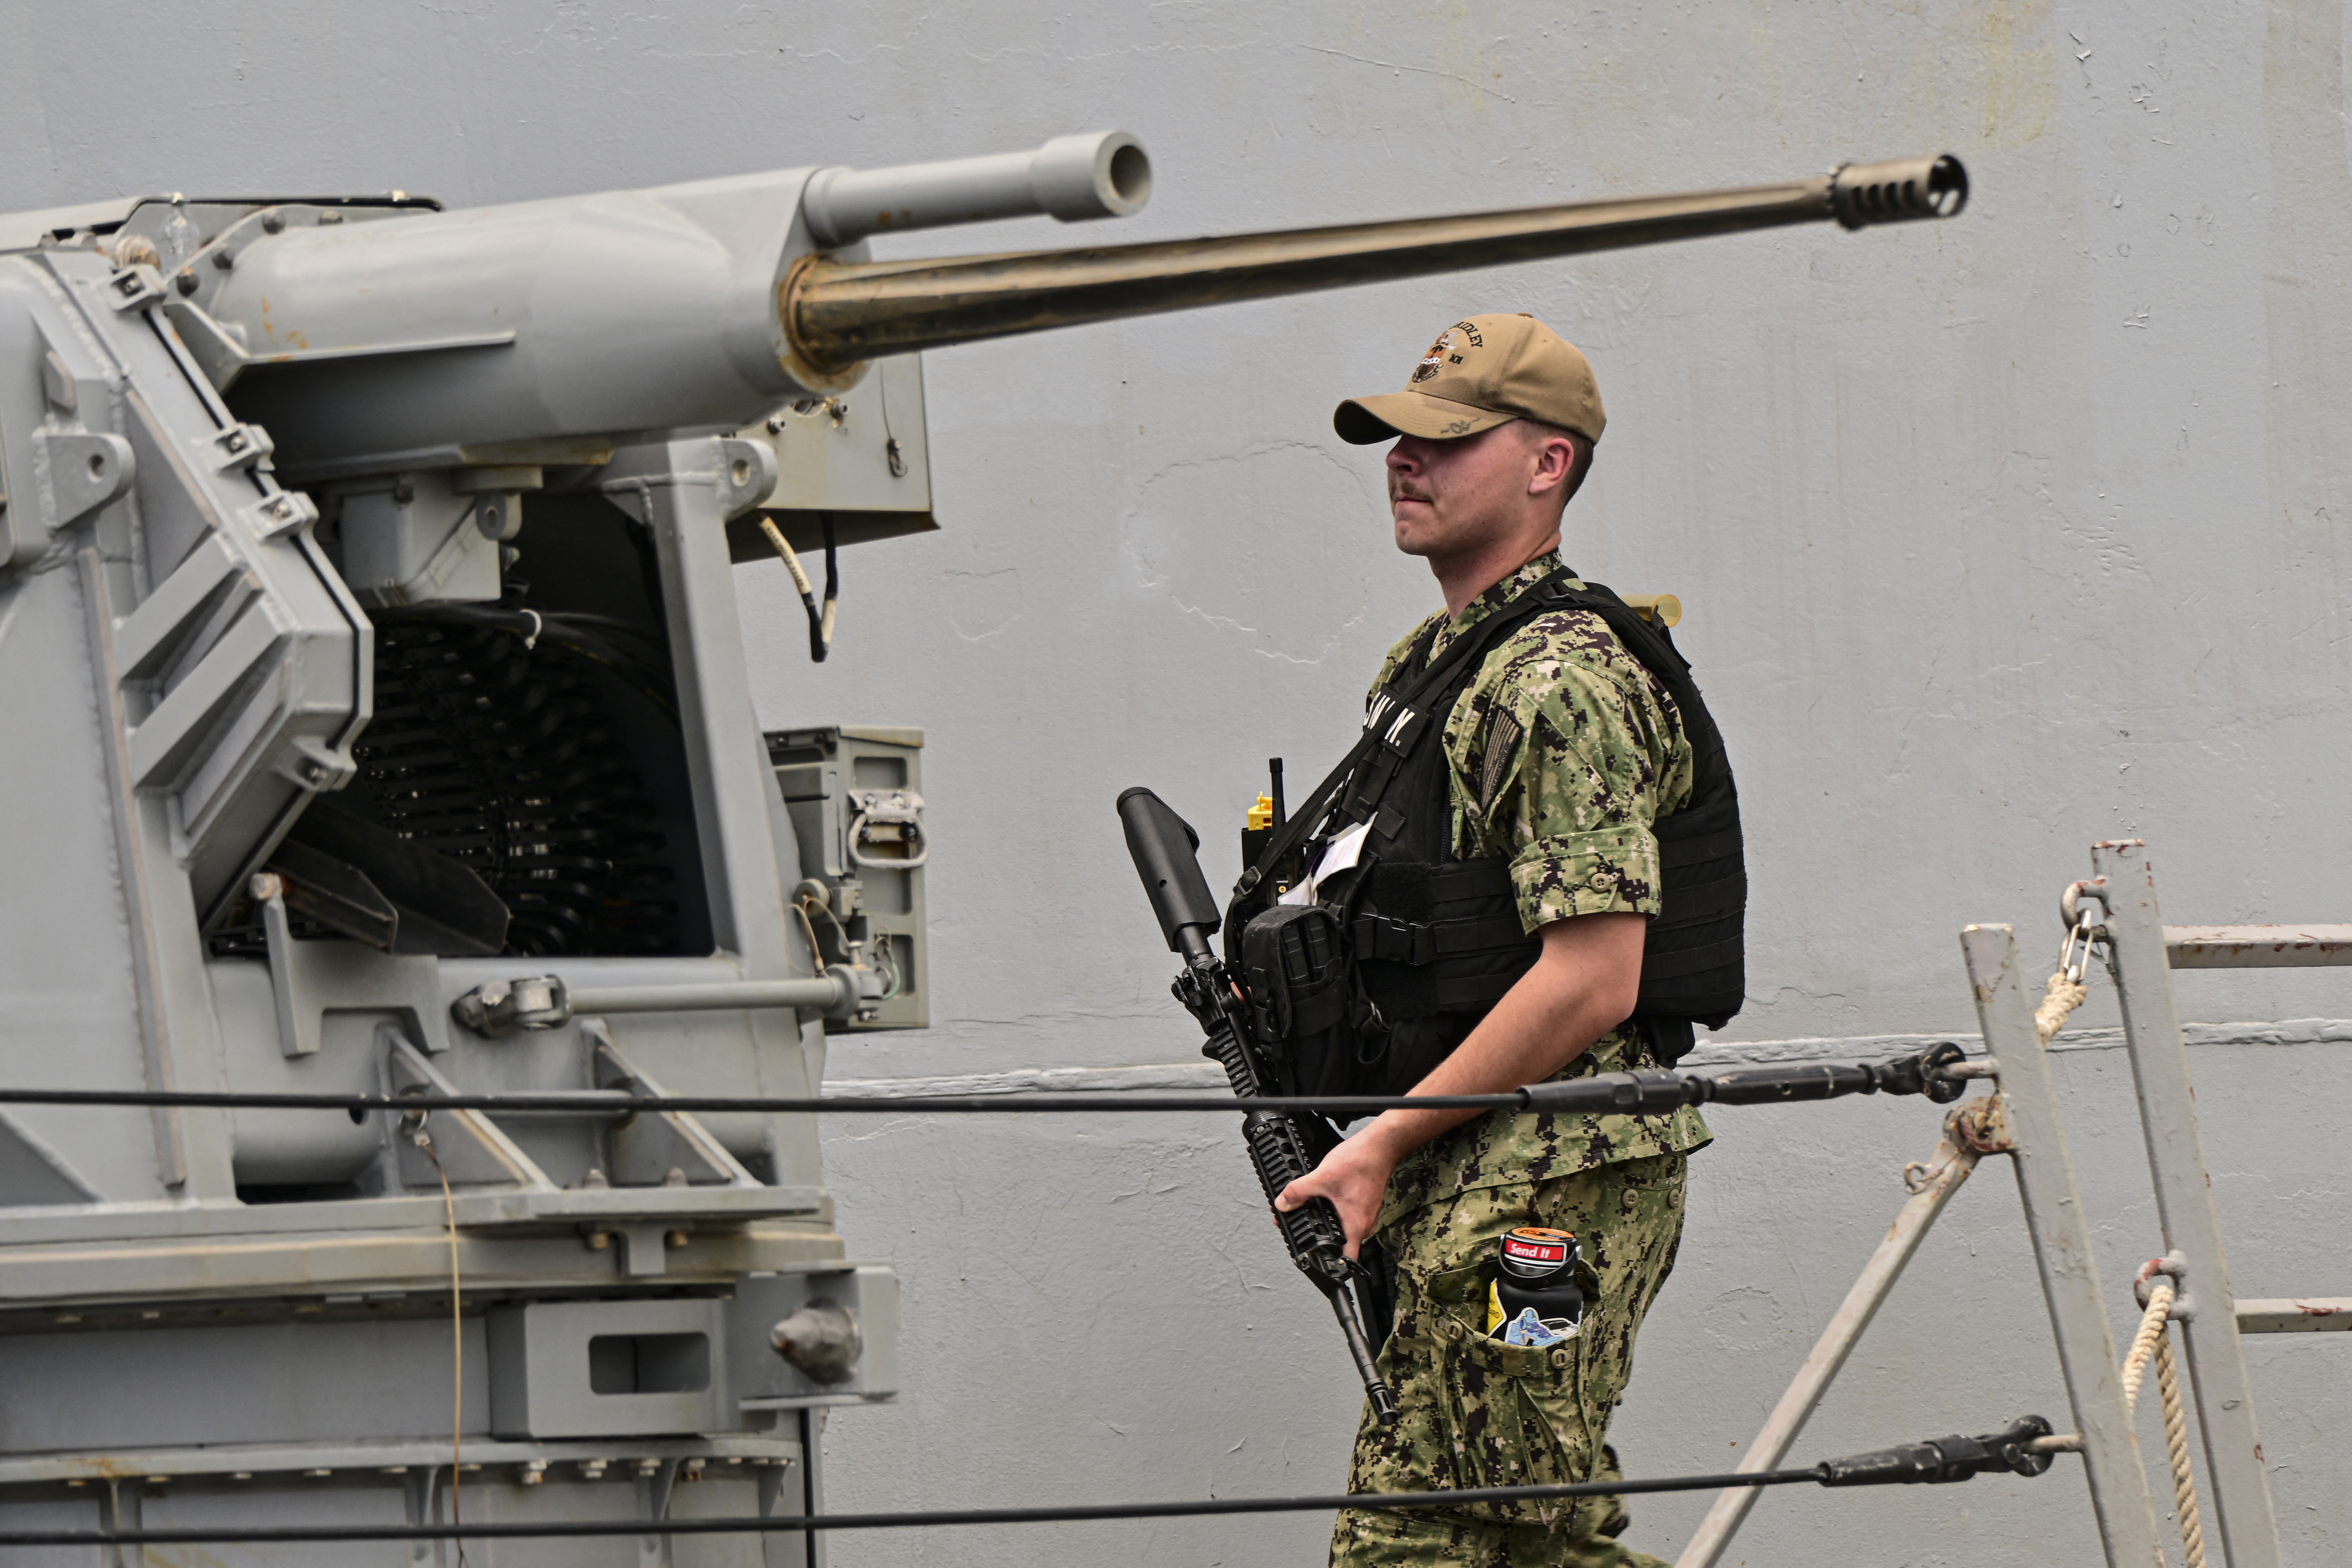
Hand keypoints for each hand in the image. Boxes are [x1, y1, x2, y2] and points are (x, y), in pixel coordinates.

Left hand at [1275, 1127, 1400, 1259]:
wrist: (1380, 1146)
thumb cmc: (1361, 1162)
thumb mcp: (1322, 1178)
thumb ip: (1299, 1192)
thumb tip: (1283, 1203)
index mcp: (1356, 1225)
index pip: (1345, 1260)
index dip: (1330, 1266)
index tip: (1316, 1263)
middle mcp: (1364, 1224)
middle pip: (1340, 1242)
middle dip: (1318, 1237)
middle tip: (1299, 1227)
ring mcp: (1366, 1214)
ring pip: (1343, 1227)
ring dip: (1326, 1221)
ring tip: (1309, 1210)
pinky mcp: (1365, 1204)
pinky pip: (1347, 1215)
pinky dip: (1334, 1210)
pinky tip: (1325, 1198)